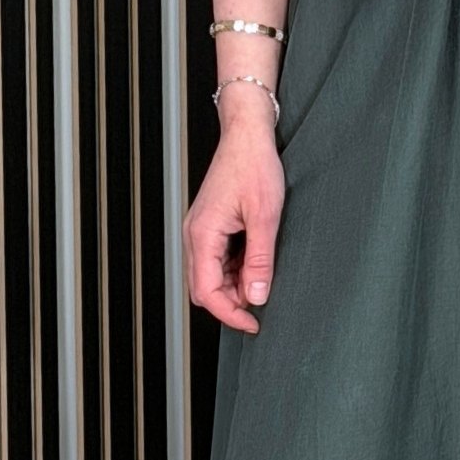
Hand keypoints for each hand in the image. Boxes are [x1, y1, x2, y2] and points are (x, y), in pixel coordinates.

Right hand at [184, 97, 283, 331]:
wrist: (247, 135)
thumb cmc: (253, 166)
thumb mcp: (265, 217)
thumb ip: (259, 260)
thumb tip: (257, 296)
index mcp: (202, 234)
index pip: (206, 292)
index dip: (230, 314)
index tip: (252, 324)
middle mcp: (195, 235)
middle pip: (203, 287)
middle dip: (231, 302)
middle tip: (261, 305)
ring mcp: (200, 230)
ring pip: (210, 275)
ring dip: (234, 285)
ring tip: (263, 278)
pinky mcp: (210, 225)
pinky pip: (216, 260)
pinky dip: (234, 269)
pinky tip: (255, 263)